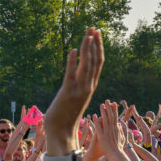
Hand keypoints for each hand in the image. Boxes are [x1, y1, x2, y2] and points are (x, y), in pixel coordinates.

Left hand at [43, 28, 103, 151]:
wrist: (61, 132)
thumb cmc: (65, 116)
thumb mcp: (75, 98)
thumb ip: (78, 86)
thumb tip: (76, 75)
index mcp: (90, 86)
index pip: (98, 63)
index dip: (98, 47)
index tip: (97, 34)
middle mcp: (87, 86)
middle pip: (95, 60)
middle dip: (95, 43)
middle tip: (93, 28)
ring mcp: (79, 90)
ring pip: (87, 65)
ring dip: (87, 48)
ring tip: (87, 34)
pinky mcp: (67, 93)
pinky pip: (71, 75)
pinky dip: (73, 62)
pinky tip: (73, 50)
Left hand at [95, 101, 126, 158]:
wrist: (116, 155)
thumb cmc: (119, 148)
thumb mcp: (122, 137)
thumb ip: (121, 130)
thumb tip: (121, 124)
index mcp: (116, 129)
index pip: (116, 117)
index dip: (114, 110)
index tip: (113, 103)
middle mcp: (112, 129)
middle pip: (110, 116)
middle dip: (109, 108)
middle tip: (107, 101)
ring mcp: (107, 132)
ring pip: (105, 120)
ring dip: (103, 112)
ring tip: (101, 105)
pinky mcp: (102, 137)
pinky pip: (99, 127)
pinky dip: (97, 121)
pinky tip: (95, 115)